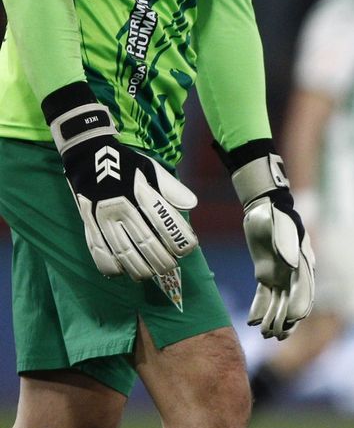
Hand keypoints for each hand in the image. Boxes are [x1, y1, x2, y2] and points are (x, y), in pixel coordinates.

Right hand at [42, 83, 198, 280]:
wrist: (87, 154)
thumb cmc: (126, 164)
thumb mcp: (151, 168)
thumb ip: (171, 188)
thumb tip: (191, 205)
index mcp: (140, 191)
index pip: (165, 222)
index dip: (179, 240)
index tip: (186, 249)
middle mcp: (120, 205)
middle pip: (145, 241)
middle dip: (162, 260)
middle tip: (170, 267)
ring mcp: (102, 216)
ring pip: (122, 250)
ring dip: (139, 267)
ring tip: (150, 274)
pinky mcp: (88, 221)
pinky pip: (97, 248)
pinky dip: (110, 264)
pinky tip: (121, 272)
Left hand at [217, 139, 314, 339]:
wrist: (265, 207)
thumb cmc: (274, 215)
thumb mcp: (279, 226)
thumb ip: (285, 244)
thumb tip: (290, 264)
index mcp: (301, 263)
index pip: (304, 288)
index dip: (299, 304)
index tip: (294, 319)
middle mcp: (294, 274)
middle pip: (292, 301)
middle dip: (286, 320)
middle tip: (278, 336)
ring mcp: (280, 275)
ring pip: (279, 302)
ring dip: (273, 319)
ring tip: (267, 336)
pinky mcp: (266, 274)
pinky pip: (264, 296)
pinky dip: (260, 309)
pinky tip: (253, 322)